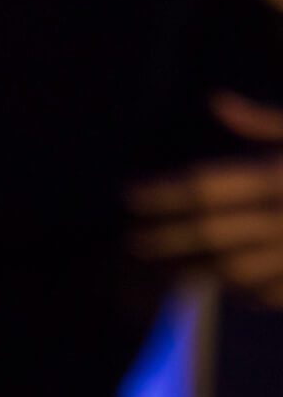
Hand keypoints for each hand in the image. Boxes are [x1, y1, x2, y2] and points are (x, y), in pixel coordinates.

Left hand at [128, 92, 282, 307]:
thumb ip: (264, 122)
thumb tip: (214, 103)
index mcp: (280, 177)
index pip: (206, 186)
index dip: (162, 193)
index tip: (128, 196)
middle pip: (210, 233)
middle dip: (165, 237)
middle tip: (131, 241)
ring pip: (236, 270)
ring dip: (196, 269)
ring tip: (165, 267)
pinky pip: (273, 294)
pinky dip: (247, 293)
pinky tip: (228, 288)